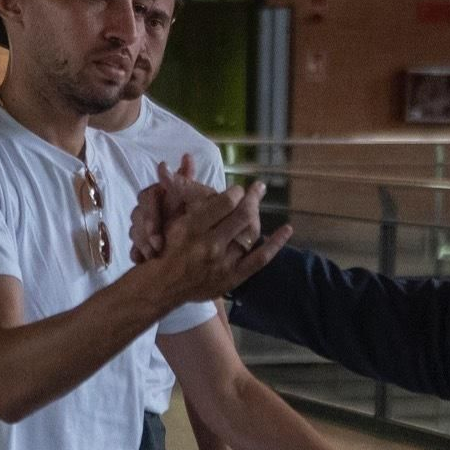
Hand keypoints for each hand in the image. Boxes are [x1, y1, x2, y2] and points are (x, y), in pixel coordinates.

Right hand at [131, 154, 217, 262]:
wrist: (212, 242)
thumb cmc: (209, 215)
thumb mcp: (200, 200)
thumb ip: (187, 183)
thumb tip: (178, 159)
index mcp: (164, 193)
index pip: (146, 197)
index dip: (150, 213)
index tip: (156, 229)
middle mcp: (153, 207)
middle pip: (137, 215)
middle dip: (146, 232)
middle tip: (157, 246)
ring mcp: (148, 225)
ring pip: (134, 231)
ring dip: (142, 244)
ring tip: (153, 256)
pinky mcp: (147, 242)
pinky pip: (134, 248)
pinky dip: (138, 254)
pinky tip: (143, 261)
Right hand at [137, 179, 291, 307]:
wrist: (162, 287)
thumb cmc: (164, 249)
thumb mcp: (167, 217)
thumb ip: (179, 191)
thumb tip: (176, 162)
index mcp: (193, 228)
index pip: (224, 202)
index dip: (235, 192)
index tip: (236, 189)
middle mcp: (210, 245)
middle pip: (241, 215)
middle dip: (252, 198)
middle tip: (257, 188)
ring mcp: (223, 263)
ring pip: (251, 234)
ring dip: (258, 215)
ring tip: (258, 203)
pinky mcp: (232, 277)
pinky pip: (260, 259)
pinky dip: (275, 244)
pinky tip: (287, 229)